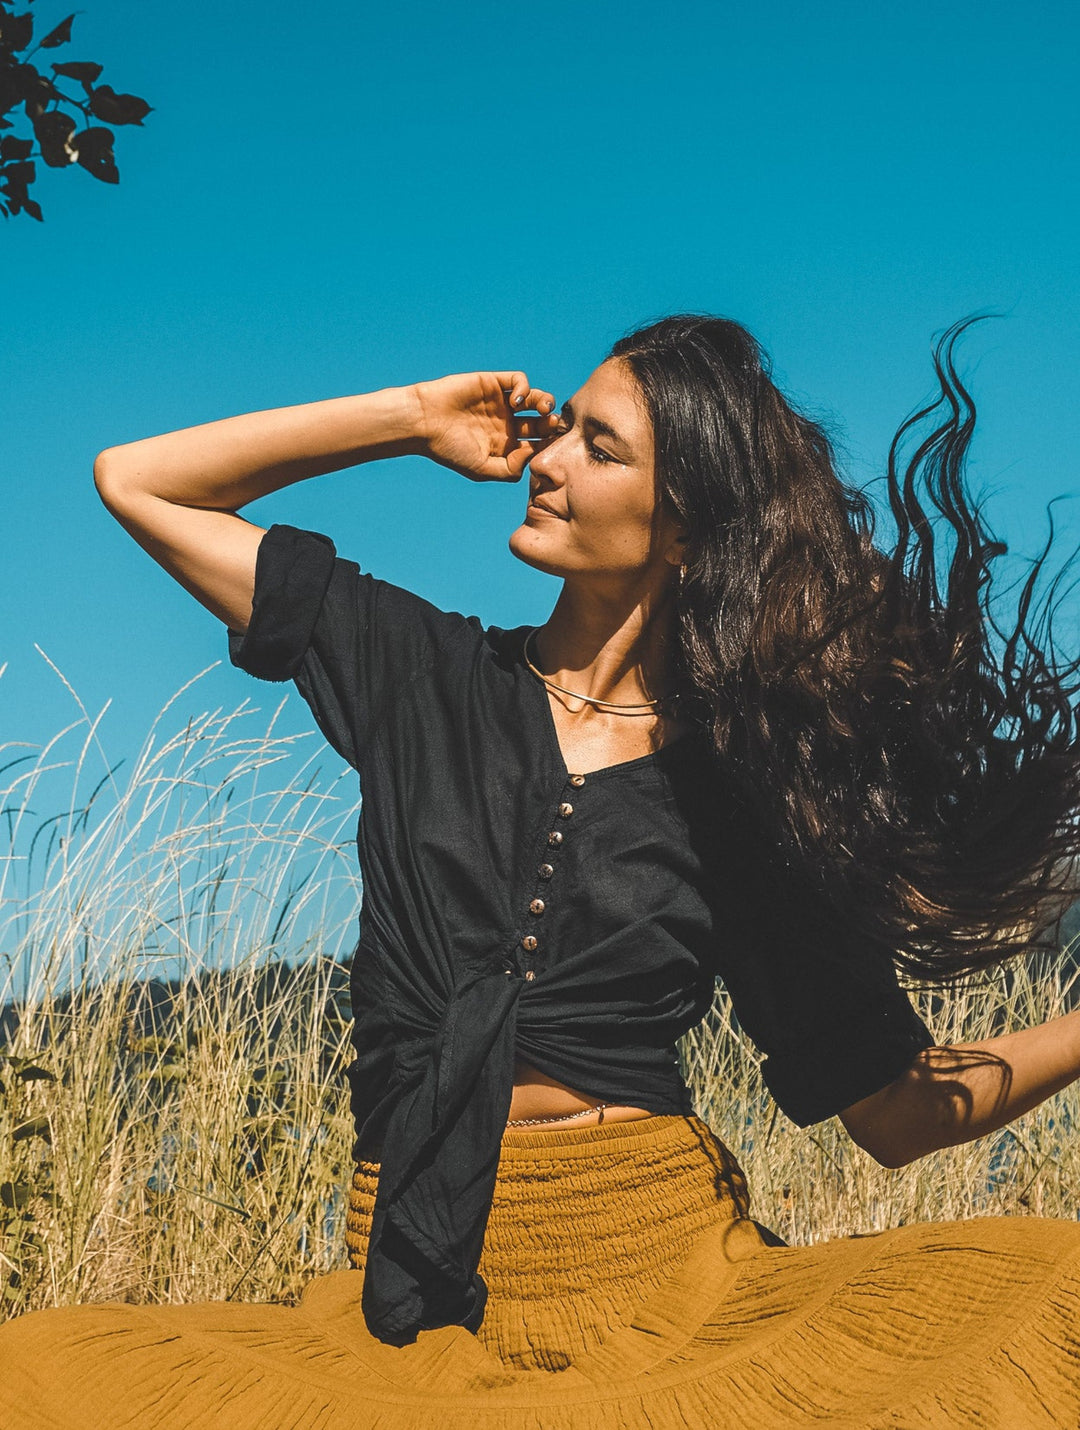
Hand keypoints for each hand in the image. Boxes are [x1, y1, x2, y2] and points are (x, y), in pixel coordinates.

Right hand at [411, 371, 560, 482]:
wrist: (425, 422)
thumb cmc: (449, 449)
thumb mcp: (482, 470)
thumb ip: (510, 469)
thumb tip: (532, 452)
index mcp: (505, 445)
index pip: (536, 443)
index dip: (547, 444)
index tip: (547, 446)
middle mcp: (506, 424)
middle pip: (540, 422)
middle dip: (550, 424)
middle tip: (552, 425)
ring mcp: (501, 402)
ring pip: (535, 399)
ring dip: (546, 402)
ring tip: (543, 410)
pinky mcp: (494, 383)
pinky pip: (519, 380)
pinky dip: (525, 388)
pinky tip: (516, 401)